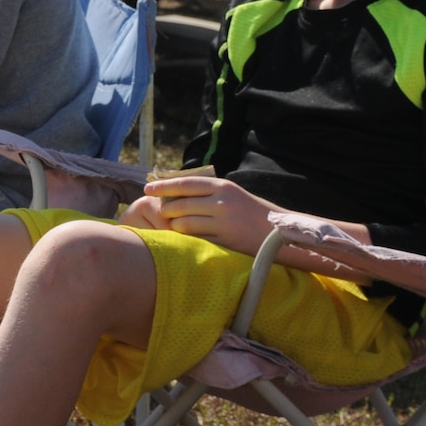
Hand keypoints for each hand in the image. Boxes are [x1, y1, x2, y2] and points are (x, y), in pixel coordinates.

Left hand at [138, 175, 278, 253]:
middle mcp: (222, 202)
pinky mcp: (226, 241)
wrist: (278, 231)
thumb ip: (207, 192)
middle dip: (165, 209)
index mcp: (222, 186)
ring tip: (170, 227)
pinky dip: (186, 239)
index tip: (147, 188)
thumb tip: (173, 189)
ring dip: (173, 226)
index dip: (163, 186)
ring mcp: (224, 222)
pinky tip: (181, 240)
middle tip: (157, 212)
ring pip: (185, 223)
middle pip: (181, 205)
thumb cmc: (249, 211)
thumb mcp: (231, 194)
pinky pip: (196, 239)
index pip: (185, 184)